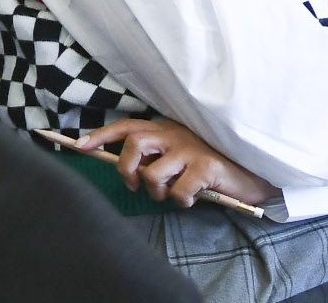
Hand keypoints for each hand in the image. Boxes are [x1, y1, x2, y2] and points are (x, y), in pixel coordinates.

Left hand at [78, 117, 271, 207]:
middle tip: (134, 185)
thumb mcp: (179, 156)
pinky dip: (181, 201)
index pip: (127, 126)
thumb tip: (126, 169)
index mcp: (165, 129)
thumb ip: (156, 157)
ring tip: (171, 195)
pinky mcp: (206, 166)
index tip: (78, 145)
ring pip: (153, 172)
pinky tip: (193, 198)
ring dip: (156, 192)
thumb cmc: (208, 165)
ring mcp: (190, 148)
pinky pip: (179, 190)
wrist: (250, 171)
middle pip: (134, 142)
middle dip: (126, 168)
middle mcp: (175, 134)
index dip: (102, 135)